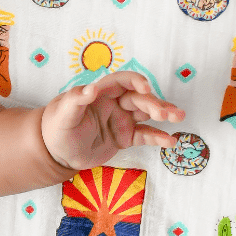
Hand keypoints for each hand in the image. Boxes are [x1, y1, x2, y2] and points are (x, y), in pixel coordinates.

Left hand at [40, 71, 183, 171]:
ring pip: (147, 114)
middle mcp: (115, 104)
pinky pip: (144, 136)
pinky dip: (157, 138)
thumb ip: (75, 100)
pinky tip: (170, 141)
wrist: (56, 153)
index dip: (136, 81)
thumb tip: (90, 88)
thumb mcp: (63, 114)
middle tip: (166, 114)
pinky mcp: (124, 137)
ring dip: (164, 114)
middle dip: (154, 104)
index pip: (122, 82)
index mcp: (101, 93)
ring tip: (178, 117)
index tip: (145, 88)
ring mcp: (121, 120)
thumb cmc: (57, 128)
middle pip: (139, 99)